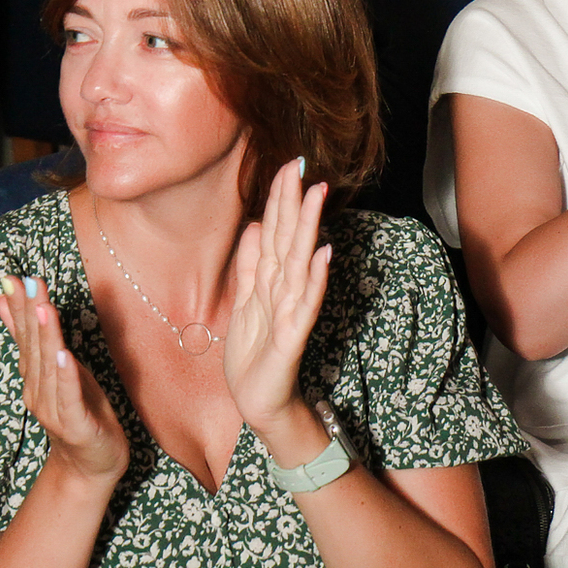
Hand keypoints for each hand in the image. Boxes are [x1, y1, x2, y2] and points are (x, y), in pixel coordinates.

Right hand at [0, 275, 128, 484]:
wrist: (91, 465)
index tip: (14, 278)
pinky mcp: (75, 425)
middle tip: (27, 282)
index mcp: (34, 376)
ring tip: (42, 308)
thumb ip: (33, 338)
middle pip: (33, 347)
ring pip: (49, 367)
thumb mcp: (58, 368)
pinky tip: (64, 355)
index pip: (25, 336)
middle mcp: (37, 391)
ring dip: (46, 336)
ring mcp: (53, 410)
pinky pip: (69, 397)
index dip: (19, 307)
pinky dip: (66, 376)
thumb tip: (8, 301)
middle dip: (30, 313)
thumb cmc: (78, 410)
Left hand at [224, 159, 329, 436]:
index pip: (275, 232)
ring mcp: (291, 311)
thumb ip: (250, 265)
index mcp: (270, 281)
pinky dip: (314, 280)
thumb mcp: (244, 302)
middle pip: (288, 238)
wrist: (258, 401)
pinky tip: (323, 255)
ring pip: (299, 262)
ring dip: (308, 228)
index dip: (279, 200)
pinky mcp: (292, 336)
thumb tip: (254, 226)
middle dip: (293, 203)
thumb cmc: (253, 354)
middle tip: (300, 167)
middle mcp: (284, 289)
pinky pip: (305, 304)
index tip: (286, 166)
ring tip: (315, 196)